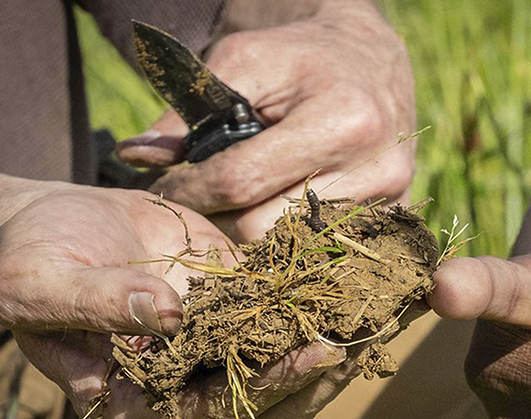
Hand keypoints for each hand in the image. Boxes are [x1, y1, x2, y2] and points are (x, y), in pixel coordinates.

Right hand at [0, 183, 353, 418]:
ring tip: (383, 311)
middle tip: (370, 336)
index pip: (210, 414)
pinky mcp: (232, 307)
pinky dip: (318, 300)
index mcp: (132, 408)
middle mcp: (182, 389)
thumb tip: (165, 316)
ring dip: (333, 340)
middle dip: (320, 372)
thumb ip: (97, 305)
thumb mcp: (39, 283)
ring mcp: (213, 349)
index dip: (266, 389)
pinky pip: (281, 312)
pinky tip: (359, 280)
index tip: (317, 356)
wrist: (50, 224)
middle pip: (266, 398)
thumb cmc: (29, 260)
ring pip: (284, 360)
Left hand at [117, 3, 414, 241]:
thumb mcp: (244, 61)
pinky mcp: (393, 217)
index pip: (243, 181)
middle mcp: (377, 168)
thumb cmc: (303, 58)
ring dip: (251, 236)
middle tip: (197, 207)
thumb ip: (188, 110)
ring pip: (292, 249)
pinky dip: (289, 240)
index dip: (191, 191)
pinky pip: (323, 249)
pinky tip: (272, 217)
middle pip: (266, 228)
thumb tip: (138, 158)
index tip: (165, 190)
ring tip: (233, 211)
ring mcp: (391, 200)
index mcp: (342, 120)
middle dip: (218, 222)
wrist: (373, 63)